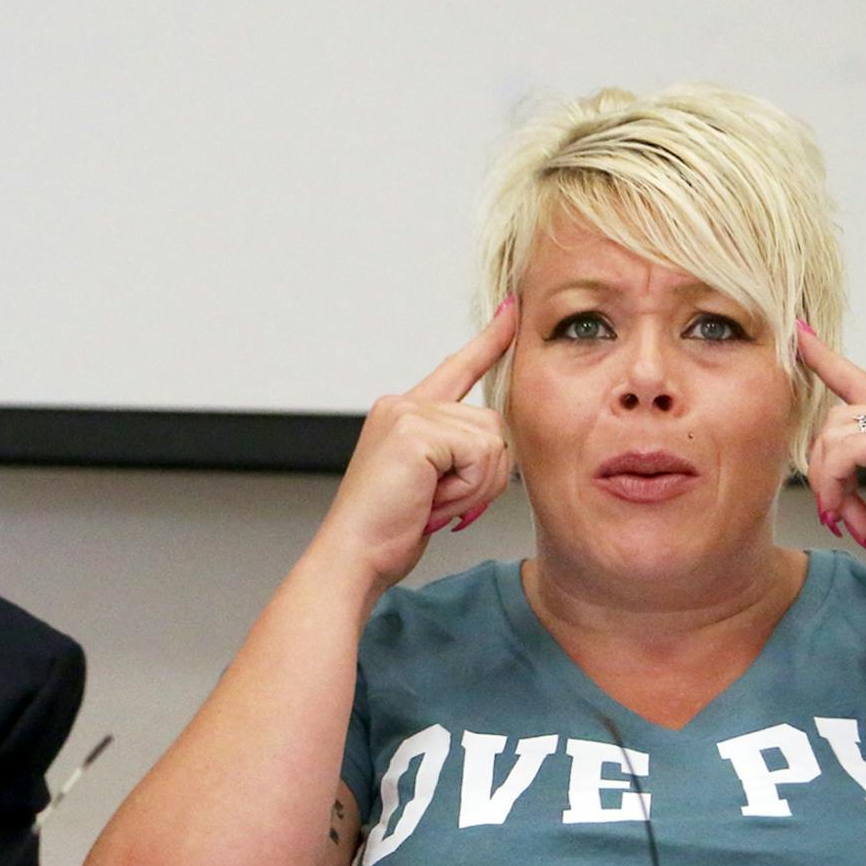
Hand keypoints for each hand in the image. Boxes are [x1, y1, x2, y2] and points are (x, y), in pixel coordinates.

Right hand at [310, 297, 517, 595]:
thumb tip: (496, 446)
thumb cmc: (387, 530)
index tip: (511, 310)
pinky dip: (467, 489)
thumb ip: (457, 453)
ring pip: (491, 440)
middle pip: (492, 423)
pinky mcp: (416, 432)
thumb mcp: (430, 483)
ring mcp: (407, 414)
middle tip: (442, 502)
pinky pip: (481, 454)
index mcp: (404, 413)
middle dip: (483, 475)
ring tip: (433, 503)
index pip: (457, 368)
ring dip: (474, 485)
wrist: (354, 556)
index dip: (489, 341)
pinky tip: (432, 501)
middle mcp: (403, 404)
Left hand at [797, 323, 865, 614]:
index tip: (798, 337)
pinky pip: (846, 451)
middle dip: (822, 468)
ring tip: (849, 518)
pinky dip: (837, 486)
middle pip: (836, 417)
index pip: (863, 383)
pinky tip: (855, 517)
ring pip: (836, 433)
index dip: (826, 361)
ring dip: (829, 483)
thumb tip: (830, 452)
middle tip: (836, 510)